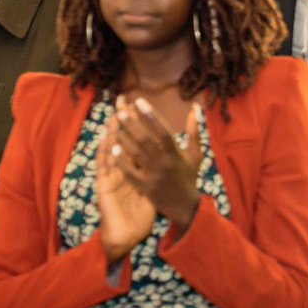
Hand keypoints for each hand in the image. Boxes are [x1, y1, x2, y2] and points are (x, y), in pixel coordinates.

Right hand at [96, 114, 155, 262]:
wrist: (126, 234)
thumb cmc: (138, 211)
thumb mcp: (150, 188)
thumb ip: (156, 170)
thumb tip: (165, 158)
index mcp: (133, 168)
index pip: (133, 141)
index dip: (135, 124)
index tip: (137, 104)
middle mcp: (121, 169)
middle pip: (120, 141)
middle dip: (122, 121)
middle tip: (121, 101)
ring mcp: (112, 177)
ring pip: (111, 151)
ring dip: (112, 132)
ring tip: (114, 113)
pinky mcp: (106, 189)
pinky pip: (106, 170)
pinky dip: (106, 156)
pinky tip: (107, 142)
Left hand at [111, 96, 202, 230]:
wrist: (185, 206)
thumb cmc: (189, 176)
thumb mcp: (195, 153)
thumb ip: (194, 130)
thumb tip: (194, 107)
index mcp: (176, 153)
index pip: (162, 130)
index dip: (150, 115)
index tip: (139, 101)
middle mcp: (164, 162)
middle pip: (145, 139)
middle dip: (132, 122)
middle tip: (120, 108)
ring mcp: (153, 175)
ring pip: (135, 152)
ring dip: (124, 136)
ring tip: (114, 122)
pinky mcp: (144, 187)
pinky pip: (130, 171)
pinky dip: (121, 160)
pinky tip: (112, 147)